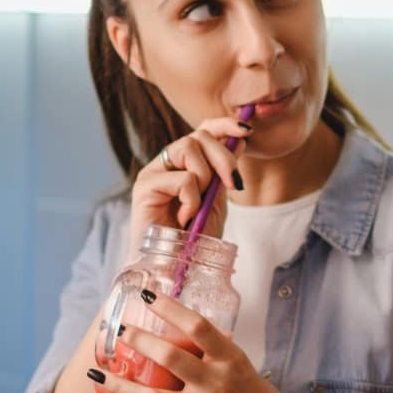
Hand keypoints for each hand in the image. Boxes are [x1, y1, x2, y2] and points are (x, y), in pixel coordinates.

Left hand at [90, 290, 286, 392]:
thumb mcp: (240, 364)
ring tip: (100, 372)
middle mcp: (217, 384)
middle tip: (120, 331)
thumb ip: (212, 348)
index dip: (171, 308)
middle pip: (170, 357)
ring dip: (121, 384)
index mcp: (230, 360)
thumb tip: (180, 324)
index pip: (198, 326)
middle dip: (139, 341)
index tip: (148, 296)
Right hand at [126, 115, 253, 261]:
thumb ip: (225, 172)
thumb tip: (240, 139)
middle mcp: (166, 163)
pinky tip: (184, 218)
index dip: (224, 124)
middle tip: (234, 185)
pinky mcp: (145, 186)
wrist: (173, 268)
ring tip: (197, 207)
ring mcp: (153, 172)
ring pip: (189, 148)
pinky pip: (183, 178)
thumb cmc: (193, 239)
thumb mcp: (216, 201)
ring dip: (205, 179)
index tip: (247, 130)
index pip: (202, 131)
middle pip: (199, 135)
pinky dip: (192, 200)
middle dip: (224, 157)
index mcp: (183, 164)